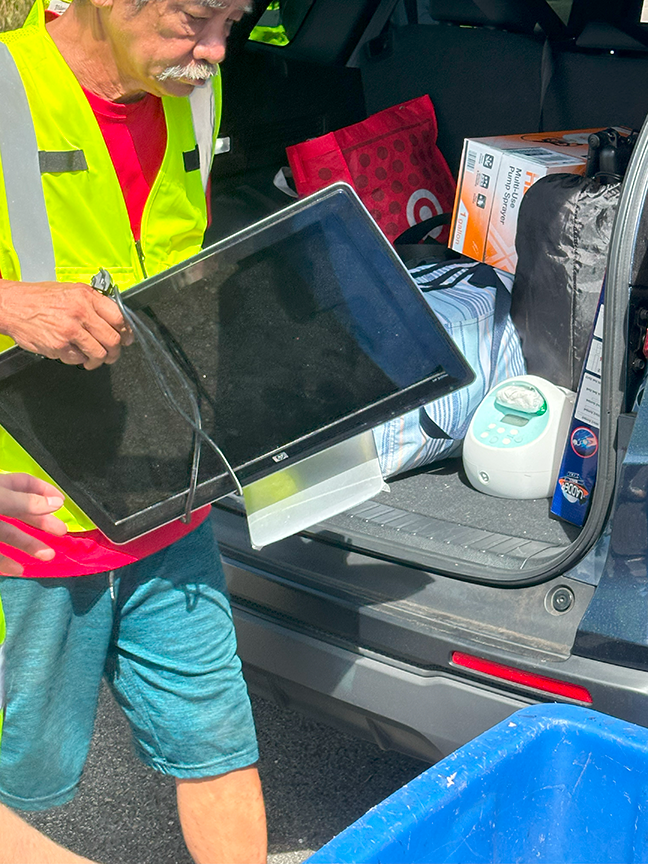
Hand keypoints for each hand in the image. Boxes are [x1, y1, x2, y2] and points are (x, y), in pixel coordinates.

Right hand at [0, 279, 132, 369]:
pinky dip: (79, 360)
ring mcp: (70, 331)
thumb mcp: (71, 290)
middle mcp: (81, 312)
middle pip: (113, 339)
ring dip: (100, 360)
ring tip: (95, 359)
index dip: (126, 332)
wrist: (12, 305)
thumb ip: (93, 302)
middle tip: (113, 354)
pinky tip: (75, 354)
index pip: (119, 318)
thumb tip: (115, 319)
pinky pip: (78, 359)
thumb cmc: (40, 297)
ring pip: (99, 353)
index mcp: (86, 297)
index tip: (127, 339)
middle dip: (116, 351)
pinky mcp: (58, 346)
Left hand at [0, 473, 67, 575]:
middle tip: (62, 532)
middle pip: (21, 511)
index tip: (62, 503)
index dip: (44, 490)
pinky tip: (19, 569)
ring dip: (30, 545)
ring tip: (48, 555)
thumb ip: (26, 502)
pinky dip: (7, 562)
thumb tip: (57, 503)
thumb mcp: (0, 499)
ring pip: (9, 534)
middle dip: (42, 522)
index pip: (25, 483)